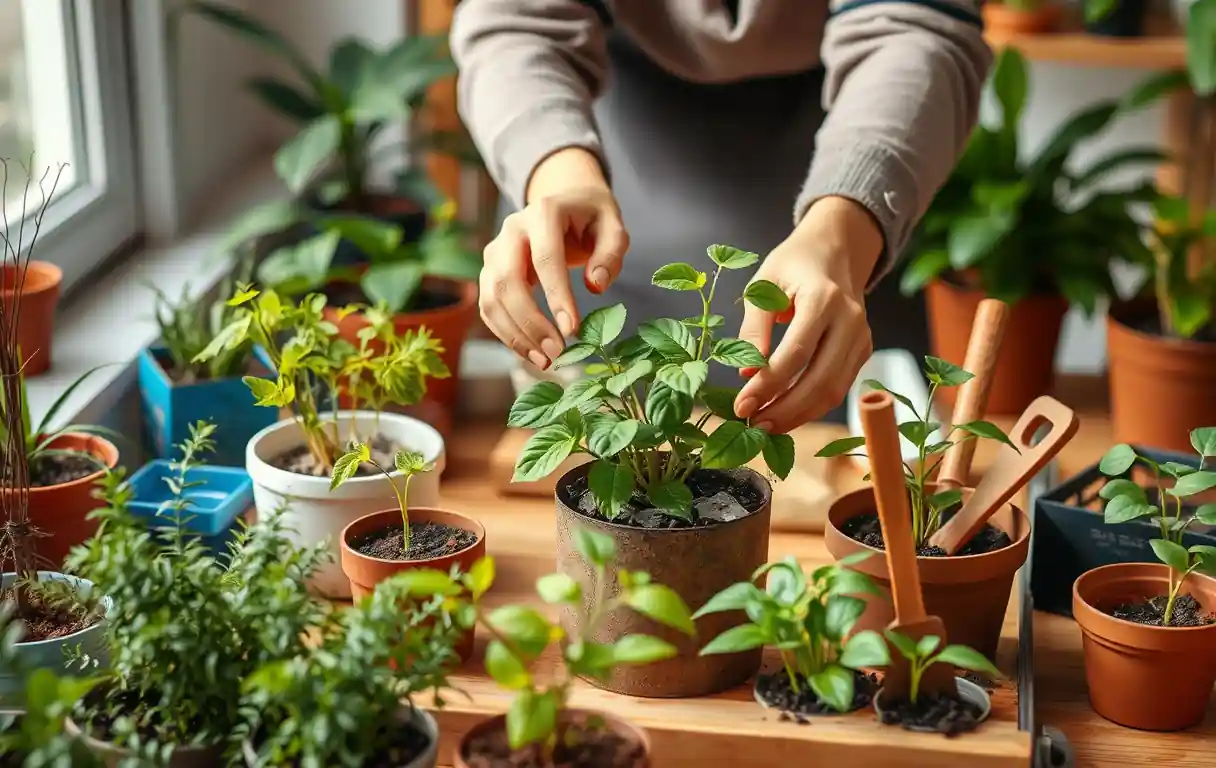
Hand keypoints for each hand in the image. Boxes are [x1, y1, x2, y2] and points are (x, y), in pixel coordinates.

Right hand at [479, 148, 628, 369]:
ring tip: (544, 361)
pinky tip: (530, 352)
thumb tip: (595, 285)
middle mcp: (512, 229)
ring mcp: (496, 250)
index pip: (546, 258)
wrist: (565, 203)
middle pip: (508, 280)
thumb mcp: (613, 225)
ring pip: (492, 297)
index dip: (557, 297)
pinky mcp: (491, 271)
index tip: (572, 330)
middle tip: (556, 352)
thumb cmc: (592, 218)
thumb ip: (611, 252)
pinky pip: (489, 307)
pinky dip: (506, 333)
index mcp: (544, 212)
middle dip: (530, 322)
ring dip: (515, 334)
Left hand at [733, 197, 883, 433]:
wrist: (835, 250)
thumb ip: (754, 327)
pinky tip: (785, 413)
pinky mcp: (864, 350)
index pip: (797, 352)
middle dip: (785, 410)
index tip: (742, 405)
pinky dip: (812, 406)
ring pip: (834, 391)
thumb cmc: (793, 264)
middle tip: (752, 425)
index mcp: (824, 298)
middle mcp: (850, 320)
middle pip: (821, 380)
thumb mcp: (763, 284)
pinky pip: (839, 387)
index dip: (769, 384)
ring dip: (799, 415)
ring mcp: (862, 337)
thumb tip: (746, 373)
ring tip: (765, 426)